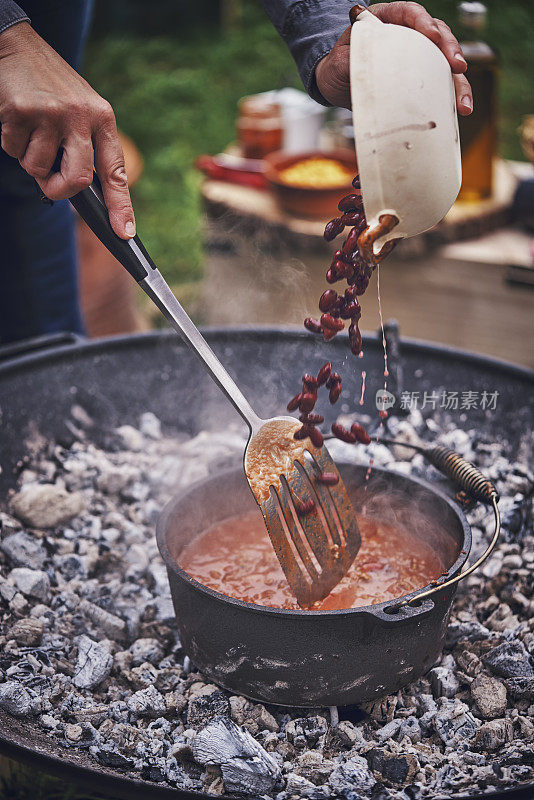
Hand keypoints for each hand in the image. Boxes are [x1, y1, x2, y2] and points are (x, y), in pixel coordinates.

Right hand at [0, 22, 134, 238]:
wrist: (18, 46)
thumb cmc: (52, 88)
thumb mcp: (81, 112)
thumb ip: (85, 148)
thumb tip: (80, 193)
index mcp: (103, 119)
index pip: (116, 171)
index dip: (121, 206)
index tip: (124, 232)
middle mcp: (82, 116)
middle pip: (79, 179)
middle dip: (61, 189)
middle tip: (51, 183)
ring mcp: (52, 114)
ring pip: (39, 168)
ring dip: (30, 161)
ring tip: (32, 133)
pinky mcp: (22, 111)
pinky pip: (14, 151)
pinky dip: (12, 144)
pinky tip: (16, 121)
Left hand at [316, 2, 472, 115]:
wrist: (337, 85)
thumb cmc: (338, 66)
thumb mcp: (339, 61)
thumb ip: (351, 59)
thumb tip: (362, 67)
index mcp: (386, 19)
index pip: (409, 12)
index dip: (423, 22)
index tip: (432, 36)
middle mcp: (407, 34)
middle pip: (437, 35)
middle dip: (450, 50)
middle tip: (457, 67)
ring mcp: (417, 57)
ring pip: (444, 62)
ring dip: (458, 82)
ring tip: (463, 102)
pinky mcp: (420, 79)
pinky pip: (441, 84)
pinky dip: (452, 96)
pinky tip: (461, 109)